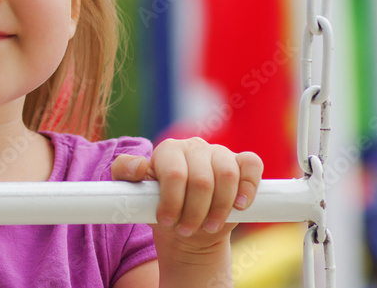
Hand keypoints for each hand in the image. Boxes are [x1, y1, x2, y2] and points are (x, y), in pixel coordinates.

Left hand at [112, 138, 262, 251]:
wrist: (186, 226)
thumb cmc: (160, 207)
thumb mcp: (135, 193)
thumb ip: (125, 174)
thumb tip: (138, 165)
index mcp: (168, 150)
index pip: (174, 173)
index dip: (172, 201)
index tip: (167, 221)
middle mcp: (194, 147)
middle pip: (202, 180)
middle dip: (195, 212)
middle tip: (186, 229)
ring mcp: (220, 152)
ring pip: (228, 175)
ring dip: (220, 207)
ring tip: (209, 226)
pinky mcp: (241, 163)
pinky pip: (251, 165)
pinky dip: (248, 186)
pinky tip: (239, 205)